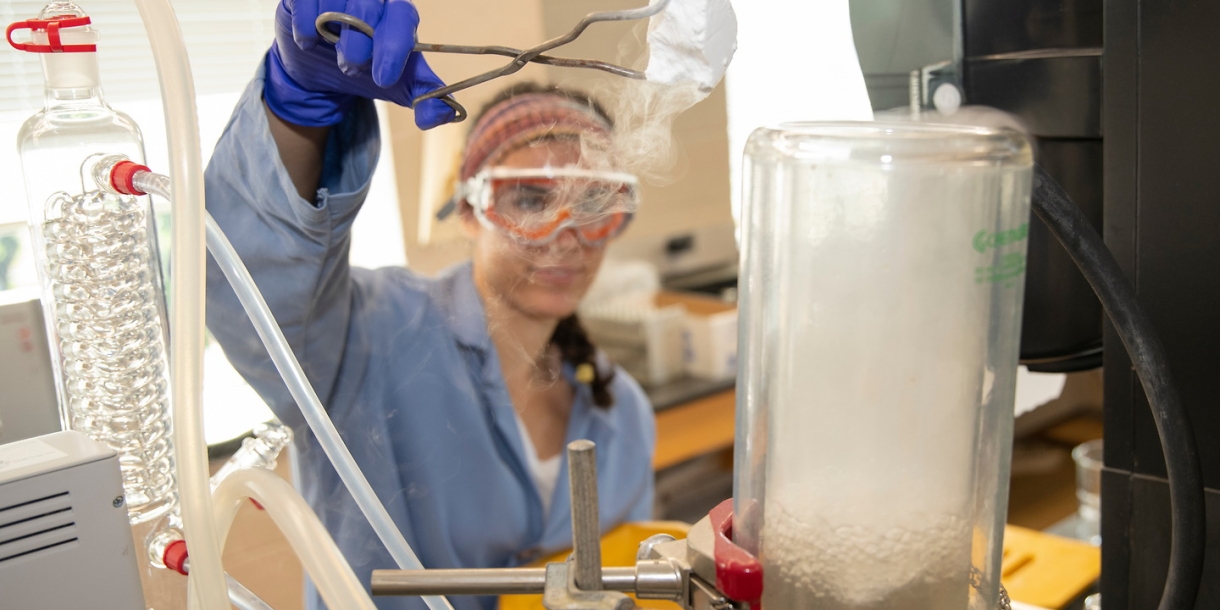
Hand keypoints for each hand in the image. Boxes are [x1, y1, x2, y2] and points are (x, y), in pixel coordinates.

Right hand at [265, 0, 455, 128]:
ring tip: (333, 56)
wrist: (323, 71)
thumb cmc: (367, 71)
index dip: (395, 45)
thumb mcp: (399, 87)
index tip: (384, 78)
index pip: (403, 16)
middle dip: (362, 41)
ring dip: (336, 31)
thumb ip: (426, 99)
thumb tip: (444, 115)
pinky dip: (306, 21)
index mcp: (399, 16)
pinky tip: (308, 41)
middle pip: (370, 4)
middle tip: (355, 67)